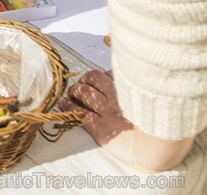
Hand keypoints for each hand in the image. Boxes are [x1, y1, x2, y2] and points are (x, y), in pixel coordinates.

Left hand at [60, 70, 194, 171]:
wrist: (160, 150)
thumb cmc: (159, 126)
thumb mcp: (153, 101)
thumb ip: (139, 88)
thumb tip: (124, 80)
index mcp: (131, 87)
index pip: (109, 73)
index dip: (100, 76)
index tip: (97, 79)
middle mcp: (118, 95)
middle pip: (93, 77)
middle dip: (84, 80)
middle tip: (81, 86)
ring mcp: (108, 110)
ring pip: (83, 91)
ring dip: (74, 91)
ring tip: (71, 94)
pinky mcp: (101, 126)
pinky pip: (79, 112)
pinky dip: (68, 106)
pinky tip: (63, 104)